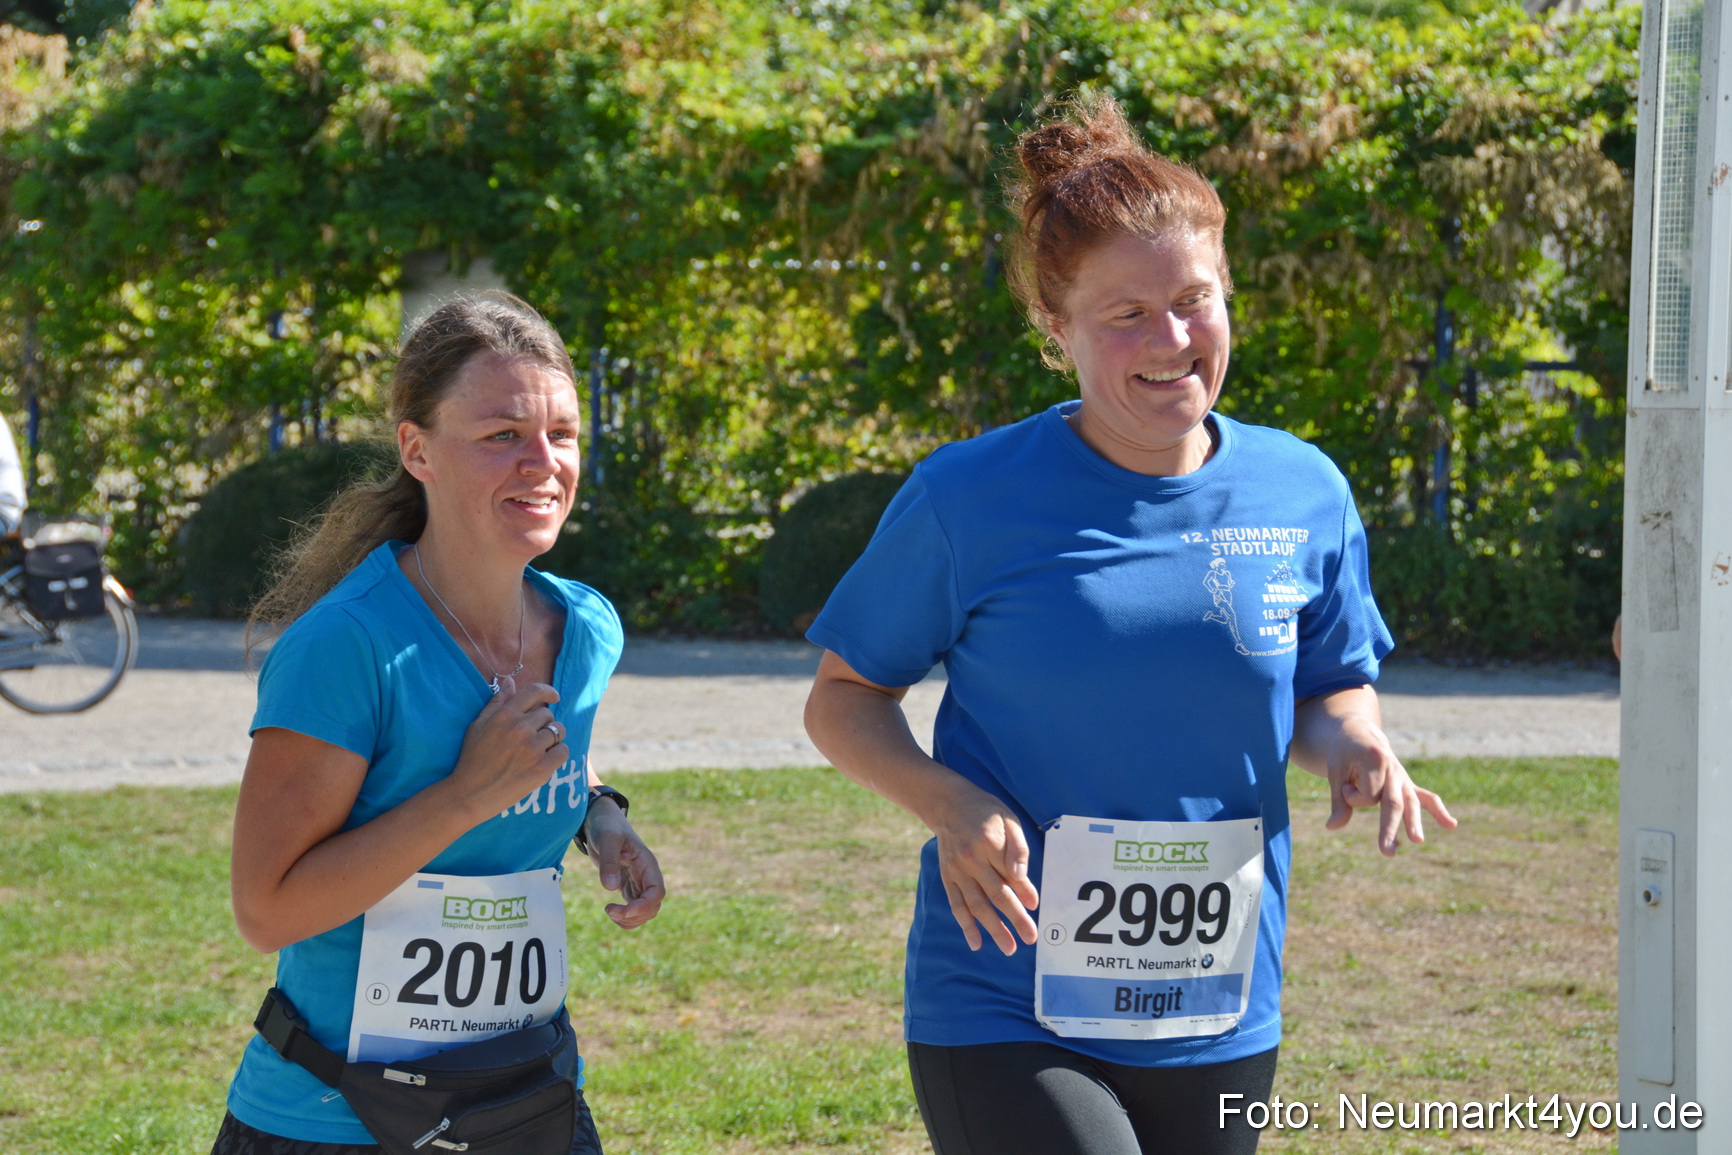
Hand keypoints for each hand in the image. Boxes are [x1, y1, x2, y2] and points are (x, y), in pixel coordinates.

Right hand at [448, 676, 567, 819]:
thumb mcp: (478, 725)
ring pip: (558, 731)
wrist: (470, 793)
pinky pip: (563, 751)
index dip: (548, 692)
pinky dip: (557, 754)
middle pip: (548, 714)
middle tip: (532, 737)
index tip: (554, 697)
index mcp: (505, 715)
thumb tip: (510, 681)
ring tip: (538, 749)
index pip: (535, 692)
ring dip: (552, 738)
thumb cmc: (473, 758)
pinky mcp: (542, 768)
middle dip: (543, 723)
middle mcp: (520, 728)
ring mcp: (532, 748)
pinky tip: (545, 759)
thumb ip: (497, 702)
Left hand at [581, 798, 665, 928]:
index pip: (657, 892)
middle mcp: (647, 875)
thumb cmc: (606, 826)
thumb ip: (609, 862)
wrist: (601, 821)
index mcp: (647, 864)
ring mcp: (639, 882)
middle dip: (634, 916)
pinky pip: (634, 909)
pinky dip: (624, 917)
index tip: (622, 911)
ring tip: (609, 911)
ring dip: (630, 920)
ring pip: (645, 912)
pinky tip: (610, 910)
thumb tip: (610, 888)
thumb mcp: (606, 839)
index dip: (643, 906)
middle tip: (609, 910)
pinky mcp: (629, 887)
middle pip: (653, 907)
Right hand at [926, 779, 1039, 954]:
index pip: (1011, 874)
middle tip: (1030, 939)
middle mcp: (971, 860)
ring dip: (993, 929)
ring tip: (1009, 948)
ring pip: (977, 906)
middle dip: (1015, 919)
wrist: (948, 804)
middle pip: (996, 895)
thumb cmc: (986, 812)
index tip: (1036, 907)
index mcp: (989, 844)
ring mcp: (957, 871)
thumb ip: (1017, 850)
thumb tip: (1021, 879)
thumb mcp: (1008, 820)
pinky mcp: (948, 877)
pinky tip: (976, 943)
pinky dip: (966, 926)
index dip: (1025, 892)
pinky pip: (957, 905)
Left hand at [1323, 715, 1456, 854]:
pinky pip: (1426, 797)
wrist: (1360, 733)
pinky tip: (1451, 825)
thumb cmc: (1345, 752)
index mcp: (1375, 759)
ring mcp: (1404, 777)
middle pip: (1393, 802)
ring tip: (1417, 840)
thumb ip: (1338, 800)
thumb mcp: (1335, 771)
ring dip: (1414, 823)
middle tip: (1387, 852)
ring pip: (1411, 803)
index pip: (1367, 793)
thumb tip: (1332, 827)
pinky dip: (1439, 811)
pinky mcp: (1408, 784)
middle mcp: (1394, 768)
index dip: (1351, 796)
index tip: (1344, 786)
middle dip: (1389, 828)